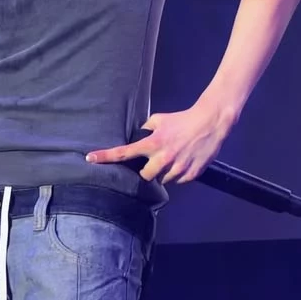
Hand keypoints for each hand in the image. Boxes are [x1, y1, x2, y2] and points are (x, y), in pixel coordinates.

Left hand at [86, 102, 234, 183]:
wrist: (210, 122)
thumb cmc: (182, 120)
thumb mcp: (159, 119)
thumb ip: (145, 130)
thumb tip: (136, 138)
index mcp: (153, 143)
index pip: (124, 152)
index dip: (106, 157)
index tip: (90, 158)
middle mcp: (163, 158)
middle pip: (145, 176)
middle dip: (147, 171)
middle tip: (154, 162)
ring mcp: (177, 168)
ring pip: (162, 180)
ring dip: (163, 173)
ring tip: (173, 158)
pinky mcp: (190, 175)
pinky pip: (177, 180)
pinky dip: (177, 174)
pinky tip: (183, 161)